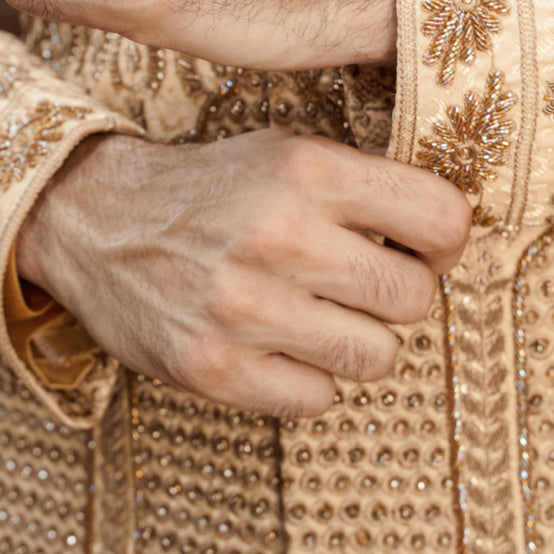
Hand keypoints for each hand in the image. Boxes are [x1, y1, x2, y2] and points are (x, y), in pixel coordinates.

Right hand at [18, 131, 470, 417]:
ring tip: (319, 315)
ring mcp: (244, 308)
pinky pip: (319, 399)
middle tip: (362, 283)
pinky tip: (278, 345)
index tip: (422, 246)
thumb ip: (368, 187)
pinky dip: (309, 379)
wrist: (95, 220)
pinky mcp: (214, 369)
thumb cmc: (213, 188)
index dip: (444, 239)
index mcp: (306, 170)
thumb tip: (457, 236)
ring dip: (358, 341)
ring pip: (377, 357)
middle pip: (415, 297)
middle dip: (399, 293)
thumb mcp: (288, 154)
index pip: (443, 219)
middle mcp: (278, 236)